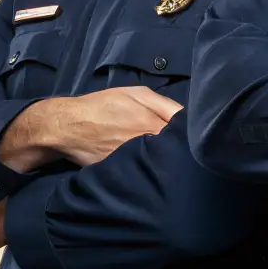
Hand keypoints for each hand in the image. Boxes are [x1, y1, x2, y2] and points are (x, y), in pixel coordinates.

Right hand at [0, 87, 181, 170]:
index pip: (187, 133)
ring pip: (163, 164)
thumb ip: (166, 105)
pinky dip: (152, 172)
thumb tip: (189, 116)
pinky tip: (154, 170)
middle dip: (184, 150)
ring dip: (170, 162)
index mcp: (153, 122)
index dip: (194, 135)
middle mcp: (146, 144)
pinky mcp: (124, 174)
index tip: (199, 135)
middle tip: (188, 150)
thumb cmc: (104, 106)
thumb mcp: (137, 93)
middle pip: (178, 151)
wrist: (67, 127)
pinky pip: (146, 174)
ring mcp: (134, 161)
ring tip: (173, 160)